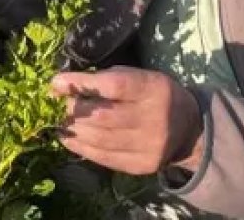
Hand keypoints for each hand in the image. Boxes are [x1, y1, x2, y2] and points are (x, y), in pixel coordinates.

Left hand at [51, 66, 204, 175]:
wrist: (189, 130)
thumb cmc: (157, 96)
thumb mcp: (143, 77)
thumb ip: (109, 78)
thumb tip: (67, 85)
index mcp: (155, 89)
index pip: (114, 86)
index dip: (82, 84)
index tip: (56, 82)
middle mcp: (154, 120)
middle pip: (103, 116)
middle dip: (72, 109)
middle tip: (53, 104)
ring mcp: (148, 147)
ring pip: (100, 139)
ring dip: (72, 129)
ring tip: (56, 121)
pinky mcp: (140, 166)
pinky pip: (103, 157)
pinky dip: (80, 147)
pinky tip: (67, 138)